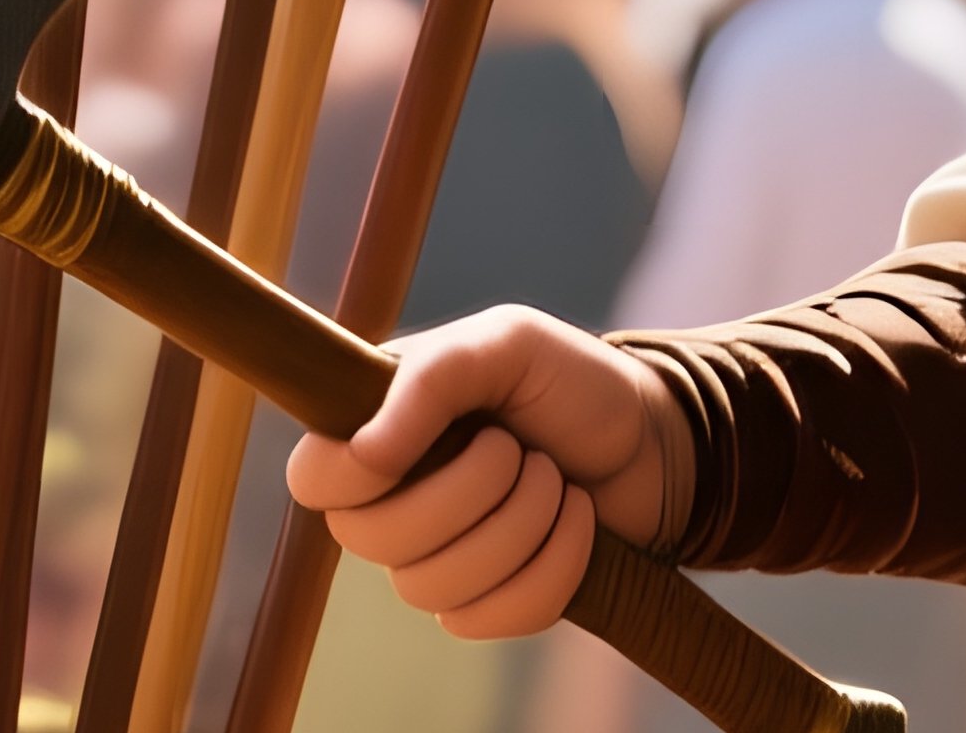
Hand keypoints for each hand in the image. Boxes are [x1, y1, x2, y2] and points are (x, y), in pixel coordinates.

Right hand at [286, 305, 691, 638]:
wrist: (653, 439)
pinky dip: (548, 568)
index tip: (403, 453)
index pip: (312, 476)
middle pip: (369, 540)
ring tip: (554, 479)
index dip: (346, 478)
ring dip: (515, 528)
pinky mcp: (488, 602)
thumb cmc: (568, 380)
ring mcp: (440, 556)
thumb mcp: (504, 344)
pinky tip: (577, 523)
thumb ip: (431, 379)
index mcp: (384, 423)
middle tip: (514, 449)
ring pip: (430, 588)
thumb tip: (364, 452)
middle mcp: (398, 496)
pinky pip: (487, 620)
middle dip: (462, 494)